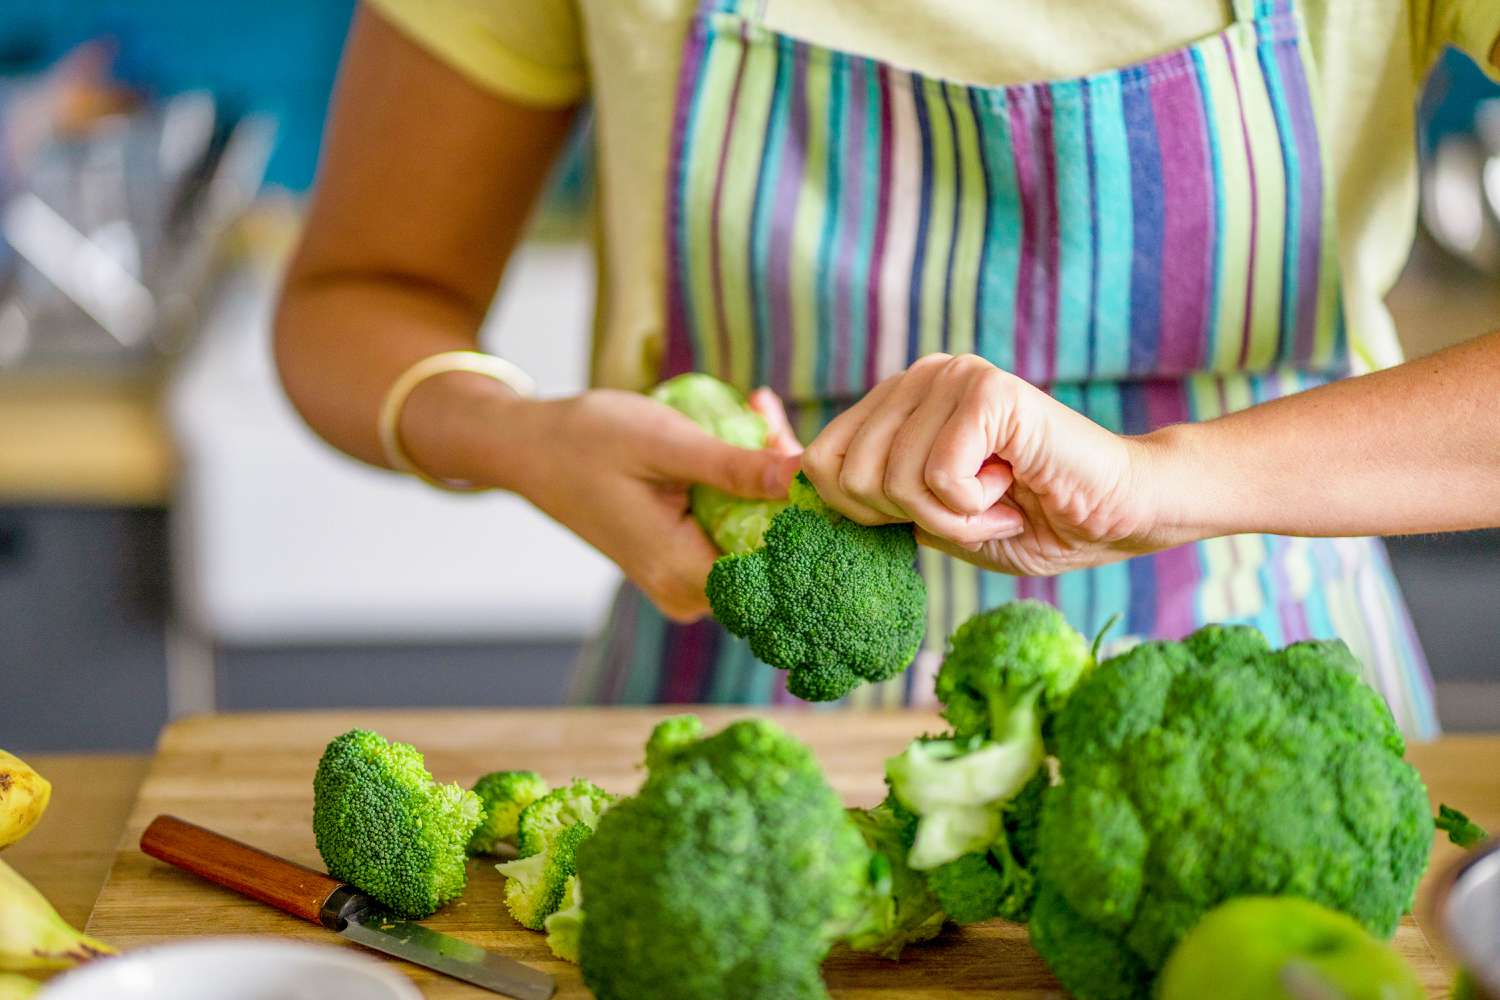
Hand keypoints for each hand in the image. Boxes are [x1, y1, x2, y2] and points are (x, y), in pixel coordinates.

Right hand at [505, 387, 800, 620]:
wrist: (529, 449)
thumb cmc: (588, 440)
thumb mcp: (667, 444)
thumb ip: (735, 467)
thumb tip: (805, 475)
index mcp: (681, 572)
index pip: (776, 567)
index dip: (802, 516)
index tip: (808, 458)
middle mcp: (683, 591)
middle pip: (768, 551)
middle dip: (783, 486)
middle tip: (771, 422)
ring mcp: (680, 581)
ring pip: (752, 537)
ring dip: (764, 479)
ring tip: (757, 418)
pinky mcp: (678, 562)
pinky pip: (729, 530)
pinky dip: (740, 486)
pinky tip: (740, 436)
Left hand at [802, 354, 1177, 575]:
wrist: (1116, 514)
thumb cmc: (1028, 520)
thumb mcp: (926, 515)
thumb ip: (868, 497)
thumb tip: (787, 481)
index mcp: (896, 400)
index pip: (816, 461)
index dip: (858, 513)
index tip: (928, 515)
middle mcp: (917, 376)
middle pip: (846, 478)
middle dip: (911, 519)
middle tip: (973, 509)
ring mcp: (951, 375)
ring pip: (893, 482)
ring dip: (952, 519)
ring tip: (998, 498)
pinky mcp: (986, 391)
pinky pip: (938, 478)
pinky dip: (976, 509)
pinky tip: (1015, 485)